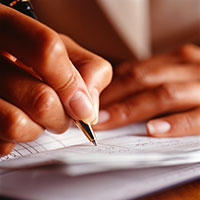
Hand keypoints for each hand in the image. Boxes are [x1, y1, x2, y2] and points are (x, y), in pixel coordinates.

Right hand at [0, 4, 111, 154]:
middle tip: (60, 112)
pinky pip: (2, 144)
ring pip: (17, 124)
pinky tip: (18, 119)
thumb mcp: (69, 54)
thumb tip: (87, 109)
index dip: (70, 83)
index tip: (82, 105)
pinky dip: (19, 139)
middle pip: (41, 99)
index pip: (46, 51)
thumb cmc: (41, 61)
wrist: (7, 69)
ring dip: (39, 128)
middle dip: (62, 116)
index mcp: (10, 27)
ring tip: (36, 117)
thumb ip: (90, 71)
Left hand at [95, 44, 199, 136]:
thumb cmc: (199, 84)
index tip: (90, 100)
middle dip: (113, 97)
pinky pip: (194, 117)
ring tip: (108, 120)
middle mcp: (186, 68)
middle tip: (90, 112)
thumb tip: (115, 92)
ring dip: (131, 109)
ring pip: (162, 94)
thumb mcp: (177, 75)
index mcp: (175, 61)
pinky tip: (152, 129)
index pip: (135, 71)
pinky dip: (172, 124)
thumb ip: (151, 79)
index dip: (109, 87)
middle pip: (142, 80)